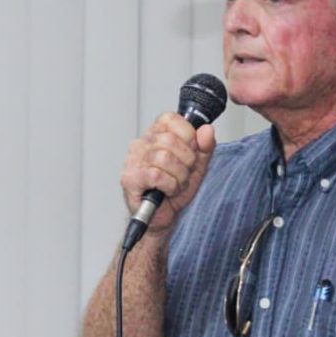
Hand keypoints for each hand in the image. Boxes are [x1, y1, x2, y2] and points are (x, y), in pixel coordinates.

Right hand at [121, 112, 216, 234]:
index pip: (170, 119)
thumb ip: (205, 147)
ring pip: (164, 157)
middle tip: (183, 174)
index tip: (190, 151)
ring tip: (175, 185)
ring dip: (178, 176)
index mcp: (155, 135)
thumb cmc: (174, 191)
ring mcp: (132, 161)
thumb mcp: (197, 166)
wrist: (163, 218)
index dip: (187, 135)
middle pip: (170, 139)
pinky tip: (166, 191)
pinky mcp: (129, 178)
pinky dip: (169, 186)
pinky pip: (156, 175)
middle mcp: (141, 144)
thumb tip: (206, 130)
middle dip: (186, 161)